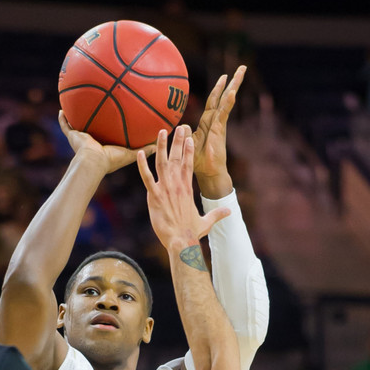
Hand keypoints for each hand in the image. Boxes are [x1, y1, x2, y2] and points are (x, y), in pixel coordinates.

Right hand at [59, 111, 153, 175]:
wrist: (93, 162)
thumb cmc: (111, 160)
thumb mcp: (131, 153)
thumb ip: (144, 148)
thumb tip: (159, 142)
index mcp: (104, 146)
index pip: (108, 135)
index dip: (110, 128)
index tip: (113, 118)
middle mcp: (92, 142)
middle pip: (92, 128)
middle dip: (93, 120)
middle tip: (94, 107)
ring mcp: (81, 139)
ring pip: (77, 125)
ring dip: (76, 117)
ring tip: (74, 104)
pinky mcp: (72, 136)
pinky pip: (66, 125)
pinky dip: (63, 118)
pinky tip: (62, 109)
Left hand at [137, 125, 229, 250]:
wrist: (181, 242)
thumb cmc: (191, 233)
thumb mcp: (206, 222)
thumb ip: (216, 215)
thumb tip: (229, 212)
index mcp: (188, 189)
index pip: (189, 165)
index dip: (189, 150)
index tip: (190, 137)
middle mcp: (177, 185)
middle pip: (178, 158)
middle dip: (179, 141)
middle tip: (180, 127)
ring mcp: (166, 189)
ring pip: (162, 163)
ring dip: (161, 146)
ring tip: (161, 131)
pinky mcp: (154, 196)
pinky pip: (147, 177)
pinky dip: (142, 165)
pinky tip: (139, 153)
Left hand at [192, 66, 245, 198]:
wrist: (207, 174)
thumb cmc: (197, 162)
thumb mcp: (187, 144)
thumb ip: (184, 134)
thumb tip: (181, 125)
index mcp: (207, 123)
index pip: (213, 102)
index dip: (218, 89)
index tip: (224, 76)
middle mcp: (215, 121)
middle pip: (223, 97)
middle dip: (232, 82)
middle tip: (242, 68)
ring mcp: (219, 124)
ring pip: (226, 101)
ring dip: (234, 86)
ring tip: (241, 72)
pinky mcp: (219, 130)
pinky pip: (224, 113)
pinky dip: (227, 102)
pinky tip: (232, 92)